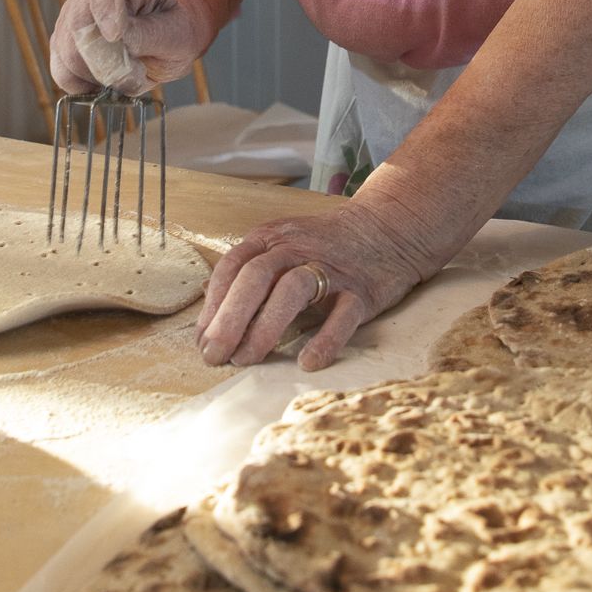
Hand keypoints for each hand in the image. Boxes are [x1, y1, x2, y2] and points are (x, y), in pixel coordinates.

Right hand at [49, 0, 205, 96]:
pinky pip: (61, 68)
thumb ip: (151, 35)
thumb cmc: (176, 29)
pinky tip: (106, 82)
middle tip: (134, 72)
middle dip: (104, 57)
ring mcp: (74, 11)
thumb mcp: (180, 34)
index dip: (104, 5)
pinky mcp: (64, 39)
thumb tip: (117, 45)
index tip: (114, 36)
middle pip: (78, 20)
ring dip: (96, 73)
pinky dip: (82, 84)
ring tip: (127, 73)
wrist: (165, 33)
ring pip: (66, 48)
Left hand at [196, 201, 432, 372]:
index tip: (201, 340)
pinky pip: (342, 316)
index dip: (213, 305)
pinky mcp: (362, 291)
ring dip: (264, 327)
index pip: (233, 268)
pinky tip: (307, 362)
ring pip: (293, 290)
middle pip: (256, 277)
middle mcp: (298, 248)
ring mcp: (332, 268)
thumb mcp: (282, 247)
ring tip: (246, 360)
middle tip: (214, 356)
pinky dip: (324, 340)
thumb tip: (208, 316)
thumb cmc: (325, 248)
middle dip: (230, 319)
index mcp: (272, 238)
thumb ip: (249, 276)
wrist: (389, 229)